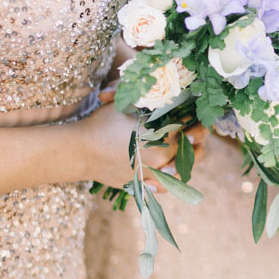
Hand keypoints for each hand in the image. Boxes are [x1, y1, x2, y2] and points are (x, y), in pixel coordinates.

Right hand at [89, 92, 205, 188]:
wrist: (80, 151)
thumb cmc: (102, 123)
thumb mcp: (127, 105)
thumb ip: (149, 101)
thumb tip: (168, 93)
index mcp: (162, 135)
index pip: (191, 126)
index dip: (195, 119)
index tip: (194, 114)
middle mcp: (163, 156)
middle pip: (194, 149)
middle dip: (197, 137)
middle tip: (196, 130)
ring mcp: (154, 173)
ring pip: (185, 169)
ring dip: (189, 158)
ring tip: (187, 149)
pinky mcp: (144, 184)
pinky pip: (167, 185)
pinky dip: (172, 178)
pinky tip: (170, 167)